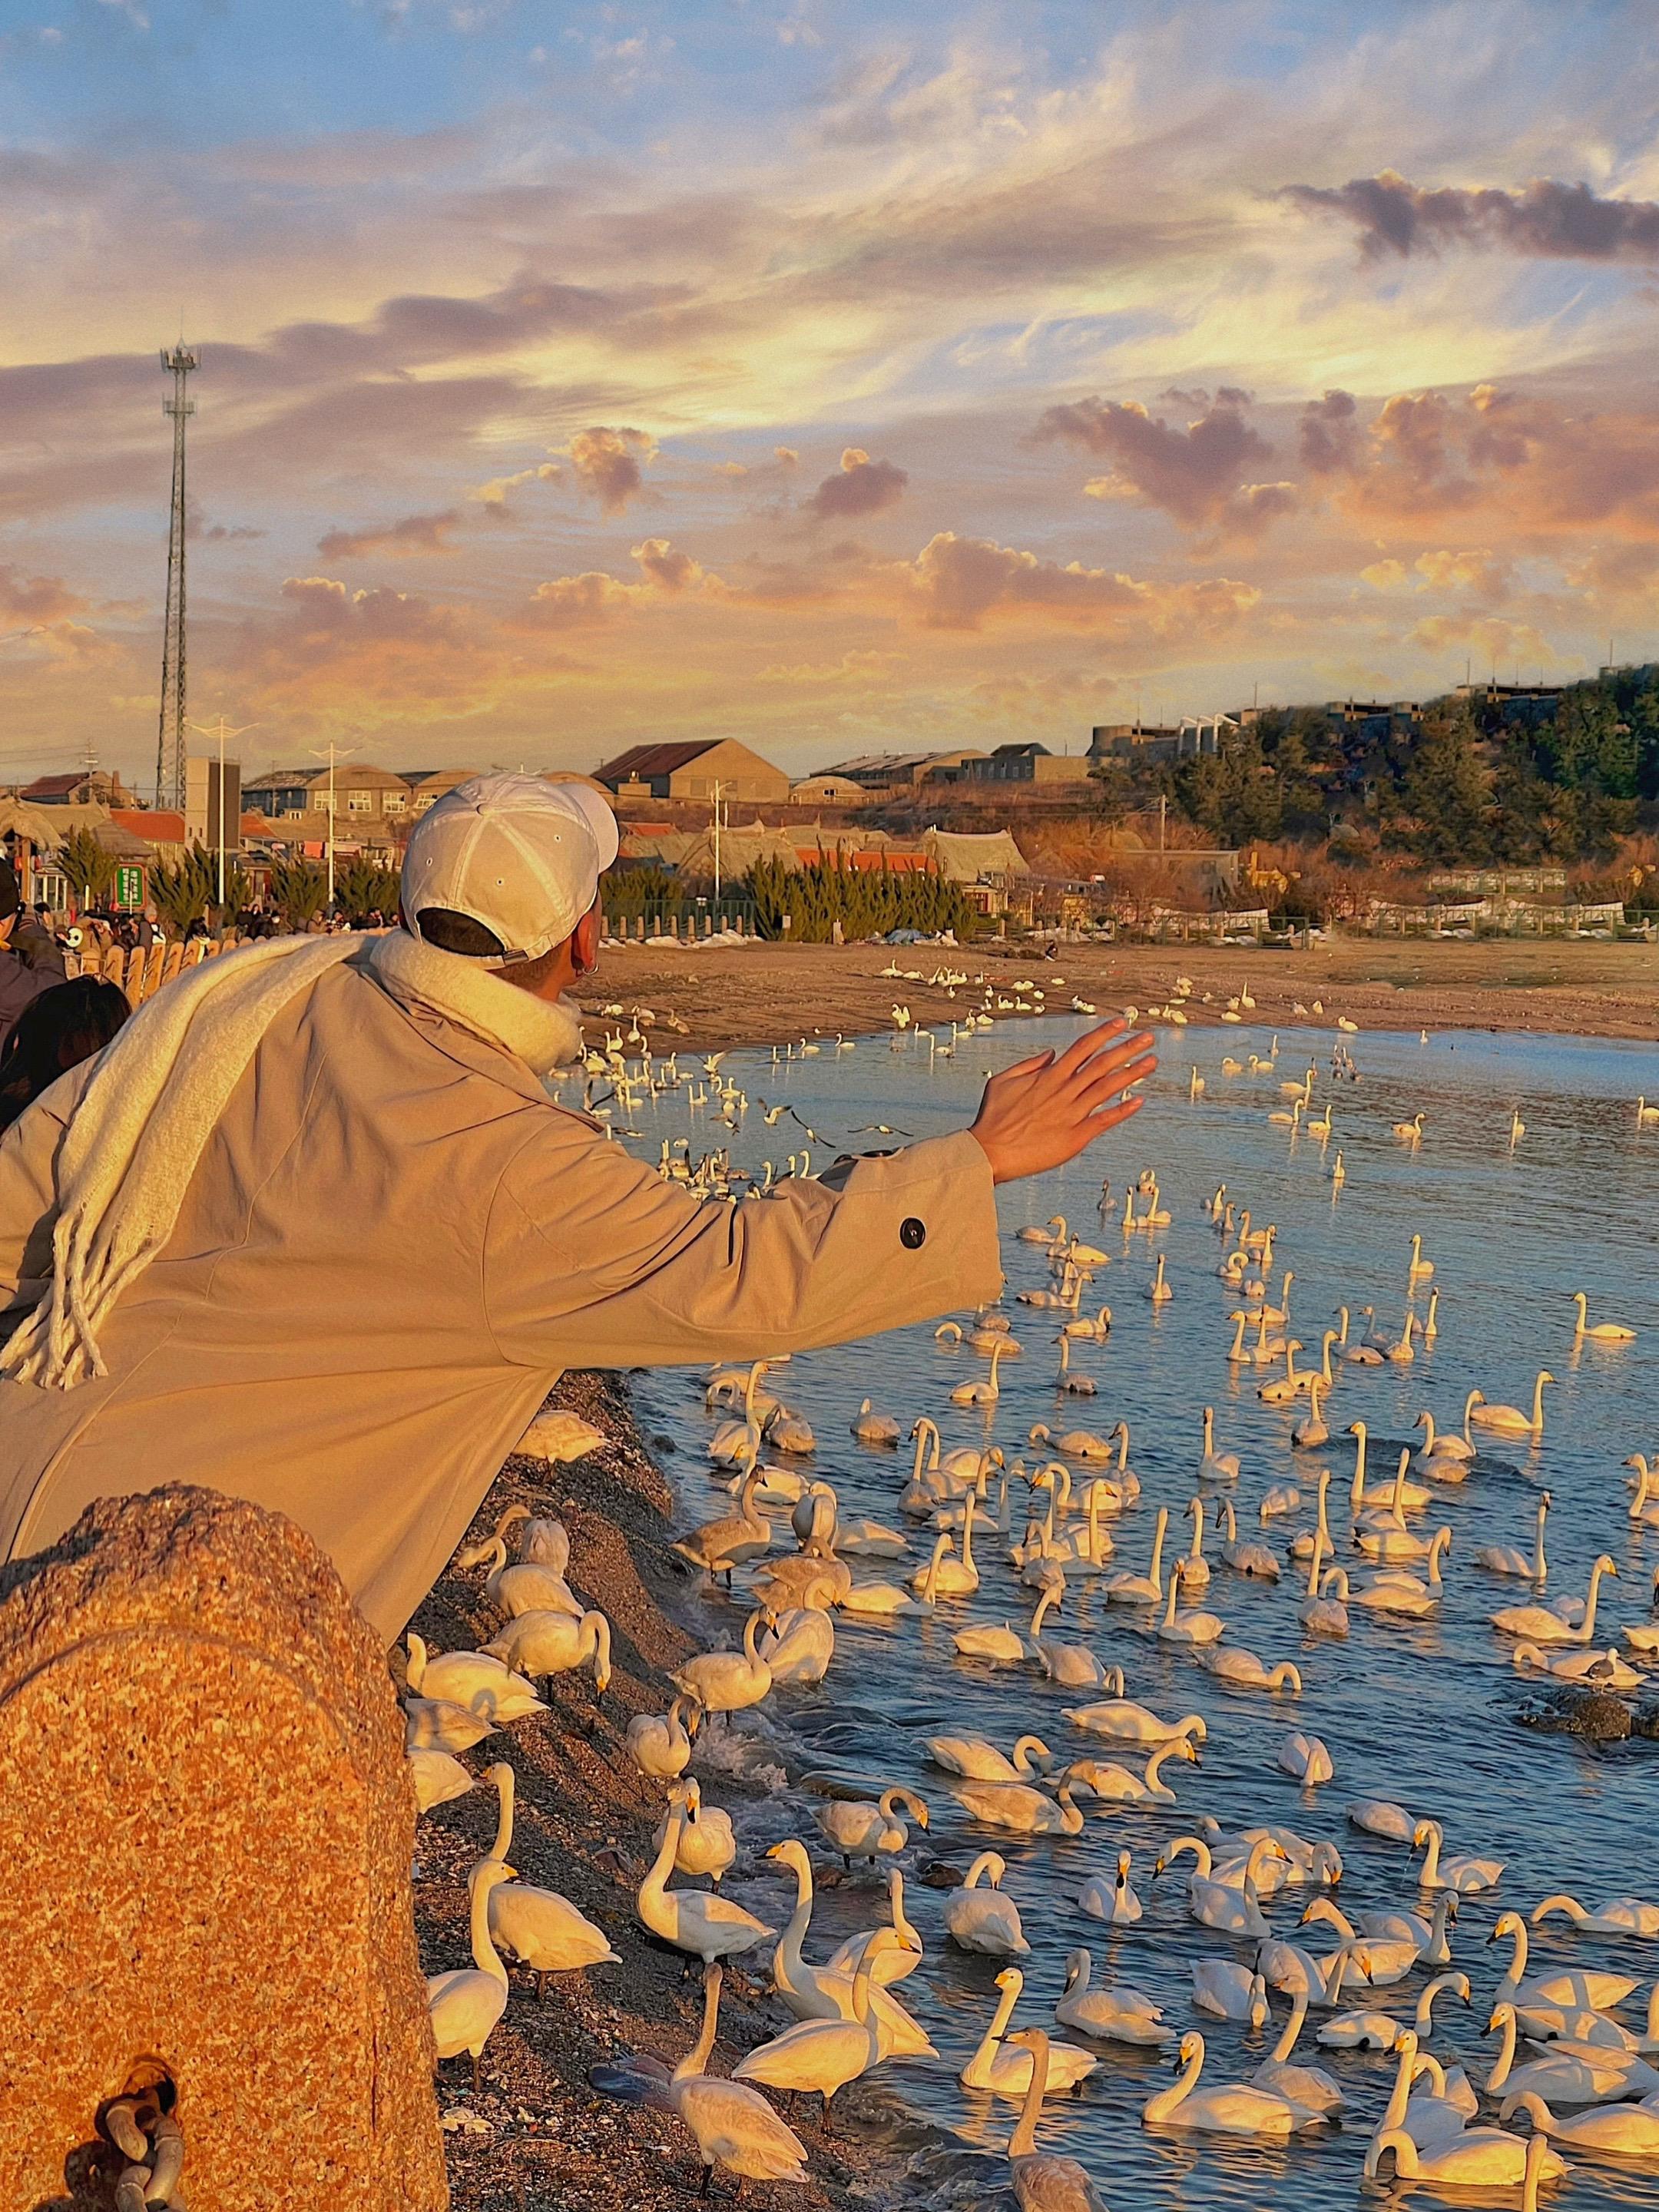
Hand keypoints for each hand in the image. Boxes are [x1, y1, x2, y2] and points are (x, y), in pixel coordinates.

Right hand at [968, 1020, 1155, 1185]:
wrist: (989, 1153)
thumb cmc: (992, 1117)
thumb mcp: (1002, 1081)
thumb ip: (1029, 1065)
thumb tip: (1051, 1053)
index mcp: (1048, 1076)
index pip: (1082, 1048)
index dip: (1104, 1033)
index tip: (1122, 1023)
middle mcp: (1064, 1092)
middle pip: (1102, 1064)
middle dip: (1127, 1048)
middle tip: (1148, 1038)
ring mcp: (1071, 1114)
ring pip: (1107, 1089)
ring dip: (1132, 1074)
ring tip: (1152, 1062)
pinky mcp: (1075, 1138)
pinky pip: (1104, 1121)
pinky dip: (1122, 1111)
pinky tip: (1140, 1101)